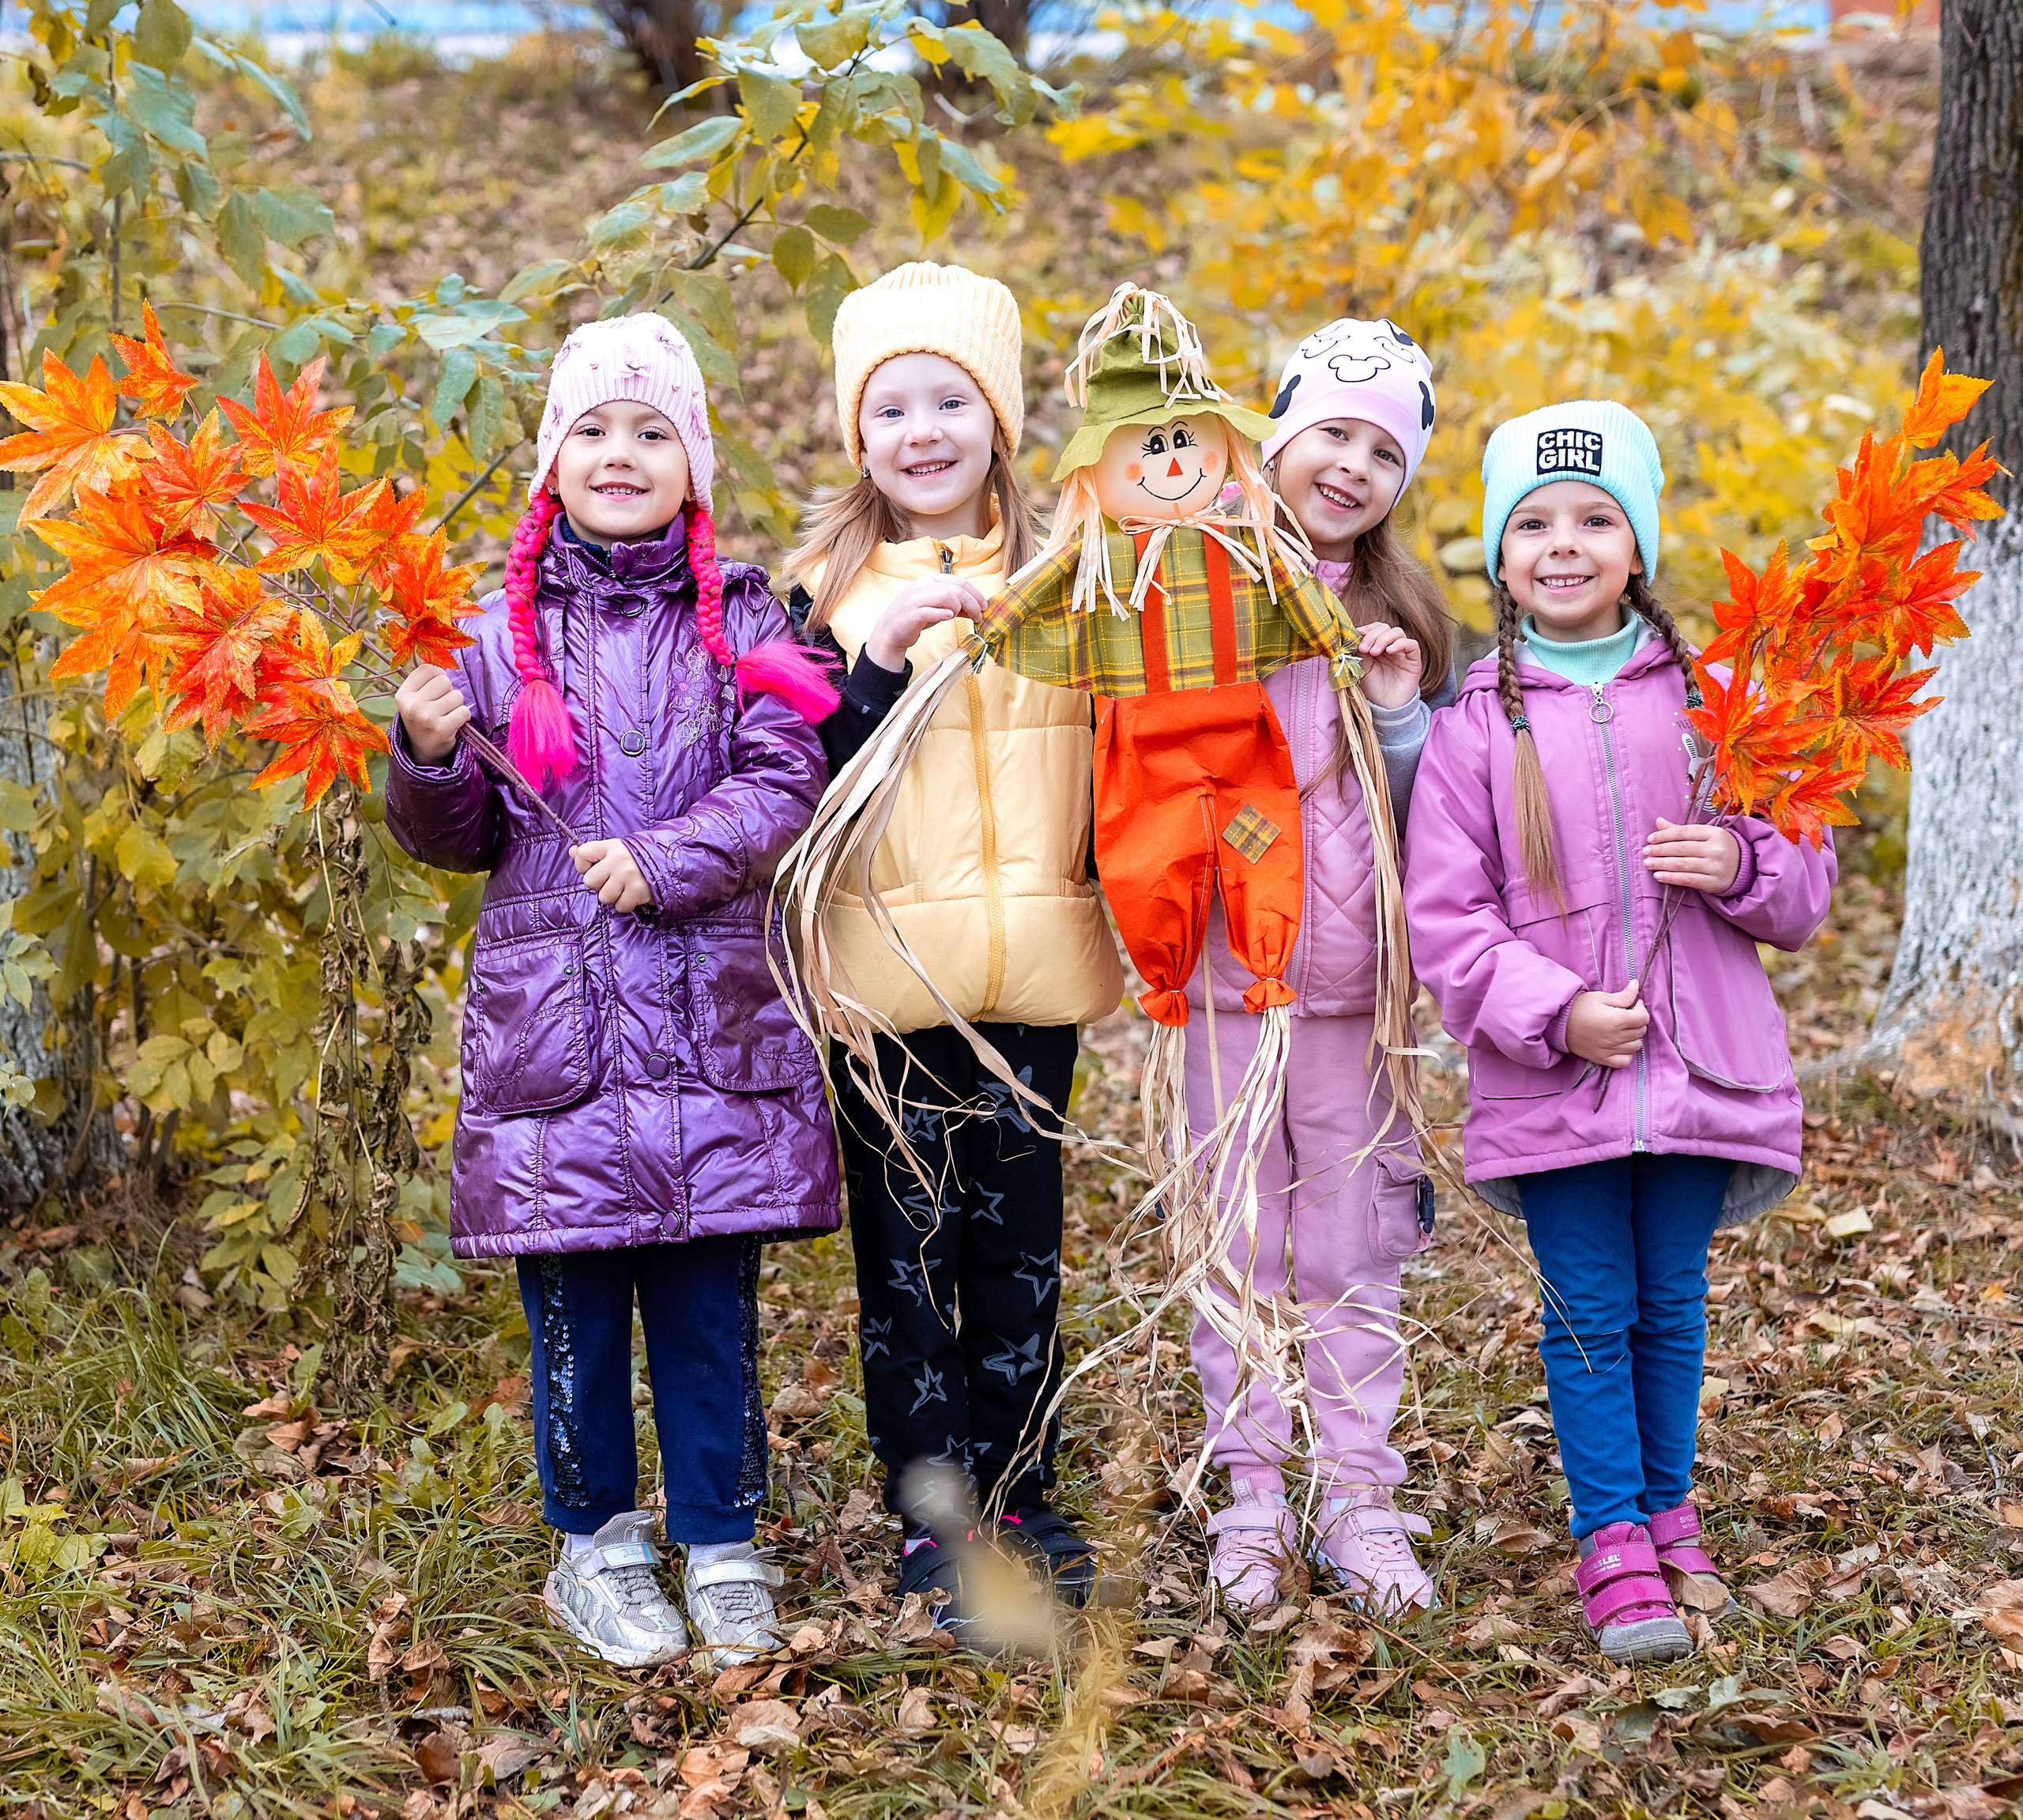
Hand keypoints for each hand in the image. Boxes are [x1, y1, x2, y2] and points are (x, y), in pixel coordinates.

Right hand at [394, 663, 470, 763]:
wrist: (423, 750)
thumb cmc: (423, 717)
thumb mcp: (415, 698)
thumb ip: (425, 679)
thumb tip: (440, 656)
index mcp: (403, 694)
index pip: (429, 668)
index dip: (438, 676)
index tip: (435, 689)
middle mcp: (412, 705)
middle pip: (444, 681)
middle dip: (448, 691)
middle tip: (441, 705)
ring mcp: (426, 717)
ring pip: (456, 695)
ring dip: (457, 704)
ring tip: (447, 715)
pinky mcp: (442, 729)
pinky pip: (464, 711)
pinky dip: (463, 716)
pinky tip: (454, 722)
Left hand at [572, 839, 652, 913]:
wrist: (668, 865)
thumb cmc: (635, 860)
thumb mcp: (614, 851)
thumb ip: (592, 853)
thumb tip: (572, 851)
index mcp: (611, 846)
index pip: (583, 854)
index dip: (583, 865)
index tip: (595, 867)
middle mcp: (618, 859)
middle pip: (590, 881)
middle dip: (600, 885)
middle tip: (613, 881)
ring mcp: (628, 875)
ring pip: (604, 897)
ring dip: (613, 897)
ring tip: (624, 888)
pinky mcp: (637, 891)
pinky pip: (620, 906)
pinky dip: (626, 904)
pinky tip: (633, 895)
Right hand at [863, 577, 985, 670]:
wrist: (891, 630)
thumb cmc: (917, 616)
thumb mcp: (938, 607)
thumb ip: (956, 604)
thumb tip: (977, 608)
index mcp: (931, 579)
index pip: (960, 582)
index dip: (976, 594)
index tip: (985, 606)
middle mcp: (923, 585)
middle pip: (956, 589)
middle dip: (973, 603)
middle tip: (979, 616)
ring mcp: (915, 599)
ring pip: (946, 596)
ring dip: (959, 608)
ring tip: (962, 617)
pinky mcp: (911, 614)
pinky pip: (930, 611)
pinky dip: (942, 614)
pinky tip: (949, 617)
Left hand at [1355, 620, 1423, 709]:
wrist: (1386, 707)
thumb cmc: (1373, 688)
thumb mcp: (1361, 667)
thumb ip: (1359, 652)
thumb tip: (1353, 636)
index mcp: (1377, 646)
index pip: (1375, 628)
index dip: (1367, 628)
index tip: (1357, 633)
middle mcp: (1390, 646)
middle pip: (1385, 627)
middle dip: (1373, 635)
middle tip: (1364, 648)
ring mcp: (1403, 652)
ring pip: (1397, 632)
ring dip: (1383, 639)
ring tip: (1373, 652)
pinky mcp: (1414, 660)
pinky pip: (1412, 644)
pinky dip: (1400, 644)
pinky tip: (1390, 651)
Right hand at [1564, 980, 1648, 1068]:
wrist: (1558, 1023)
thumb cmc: (1578, 1007)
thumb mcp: (1601, 997)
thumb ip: (1623, 995)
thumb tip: (1637, 986)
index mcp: (1616, 1020)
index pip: (1643, 1018)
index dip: (1641, 1008)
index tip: (1634, 1004)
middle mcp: (1614, 1037)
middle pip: (1641, 1031)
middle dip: (1637, 1021)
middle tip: (1627, 1014)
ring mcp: (1609, 1050)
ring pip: (1636, 1046)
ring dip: (1633, 1036)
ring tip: (1622, 1029)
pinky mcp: (1602, 1059)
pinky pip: (1625, 1061)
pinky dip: (1626, 1053)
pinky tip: (1619, 1044)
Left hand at [1643, 817, 1740, 894]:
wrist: (1743, 867)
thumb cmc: (1718, 848)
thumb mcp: (1704, 835)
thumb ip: (1680, 830)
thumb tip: (1658, 821)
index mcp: (1714, 832)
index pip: (1683, 832)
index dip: (1664, 835)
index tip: (1650, 839)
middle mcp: (1716, 848)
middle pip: (1681, 848)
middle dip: (1659, 850)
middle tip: (1645, 852)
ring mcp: (1716, 866)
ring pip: (1682, 864)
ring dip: (1661, 864)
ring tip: (1647, 864)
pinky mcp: (1714, 882)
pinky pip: (1688, 880)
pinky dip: (1671, 878)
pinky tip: (1658, 876)